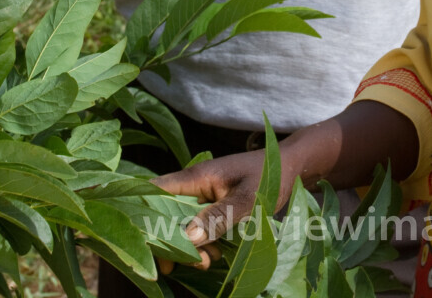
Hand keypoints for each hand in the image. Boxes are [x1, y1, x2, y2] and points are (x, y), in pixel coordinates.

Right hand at [153, 150, 272, 269]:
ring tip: (208, 262)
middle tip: (182, 265)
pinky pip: (197, 228)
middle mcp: (193, 186)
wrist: (290, 168)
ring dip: (190, 247)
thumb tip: (188, 238)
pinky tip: (215, 255)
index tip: (145, 242)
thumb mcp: (247, 199)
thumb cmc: (269, 176)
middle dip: (170, 242)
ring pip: (181, 226)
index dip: (141, 212)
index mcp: (196, 177)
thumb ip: (218, 217)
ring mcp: (202, 198)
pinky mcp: (212, 208)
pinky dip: (202, 244)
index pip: (154, 190)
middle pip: (164, 214)